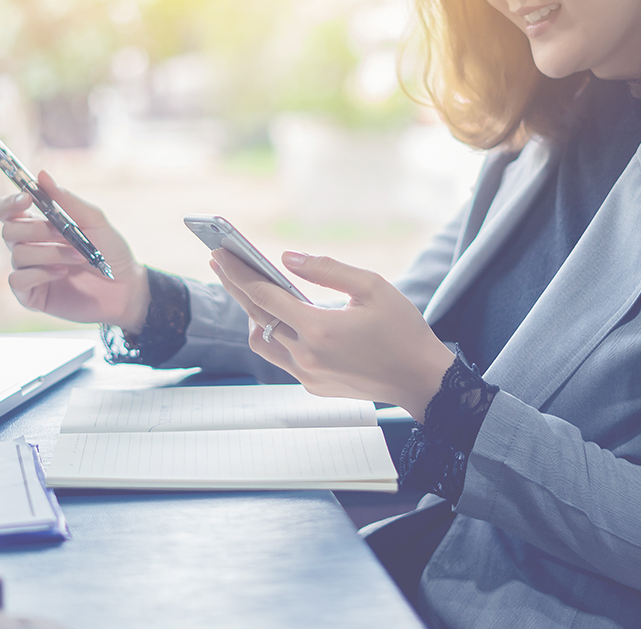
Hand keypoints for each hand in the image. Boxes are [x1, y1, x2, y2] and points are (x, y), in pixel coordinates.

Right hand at [0, 171, 149, 330]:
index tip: (26, 198)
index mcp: (39, 227)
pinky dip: (40, 273)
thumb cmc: (111, 252)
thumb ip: (67, 200)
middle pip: (8, 231)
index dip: (9, 203)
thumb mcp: (94, 221)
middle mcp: (29, 248)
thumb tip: (42, 174)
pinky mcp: (32, 295)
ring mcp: (30, 272)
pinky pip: (17, 280)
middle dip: (37, 229)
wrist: (126, 288)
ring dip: (50, 253)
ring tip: (78, 257)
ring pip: (17, 255)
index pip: (7, 212)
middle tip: (64, 234)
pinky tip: (62, 273)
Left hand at [209, 249, 454, 419]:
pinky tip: (283, 319)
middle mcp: (306, 356)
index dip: (239, 272)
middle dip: (236, 286)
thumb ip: (327, 269)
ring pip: (263, 341)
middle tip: (220, 263)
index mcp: (319, 329)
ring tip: (253, 291)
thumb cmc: (403, 331)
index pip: (264, 296)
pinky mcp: (312, 386)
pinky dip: (277, 335)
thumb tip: (287, 258)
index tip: (220, 254)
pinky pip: (282, 358)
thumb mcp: (372, 287)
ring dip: (255, 316)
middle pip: (257, 316)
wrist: (421, 380)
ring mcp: (307, 375)